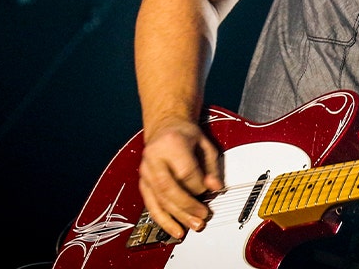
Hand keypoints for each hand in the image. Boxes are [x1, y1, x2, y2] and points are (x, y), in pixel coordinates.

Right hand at [137, 117, 223, 238]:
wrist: (165, 129)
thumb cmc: (185, 136)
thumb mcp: (204, 145)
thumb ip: (211, 167)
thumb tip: (215, 187)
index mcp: (171, 142)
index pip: (185, 171)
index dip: (198, 185)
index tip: (208, 189)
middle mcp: (154, 157)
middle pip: (169, 188)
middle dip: (187, 206)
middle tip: (202, 217)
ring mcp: (145, 171)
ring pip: (159, 199)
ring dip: (176, 216)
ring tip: (192, 226)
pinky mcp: (143, 183)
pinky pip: (151, 205)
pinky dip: (163, 220)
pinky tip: (175, 229)